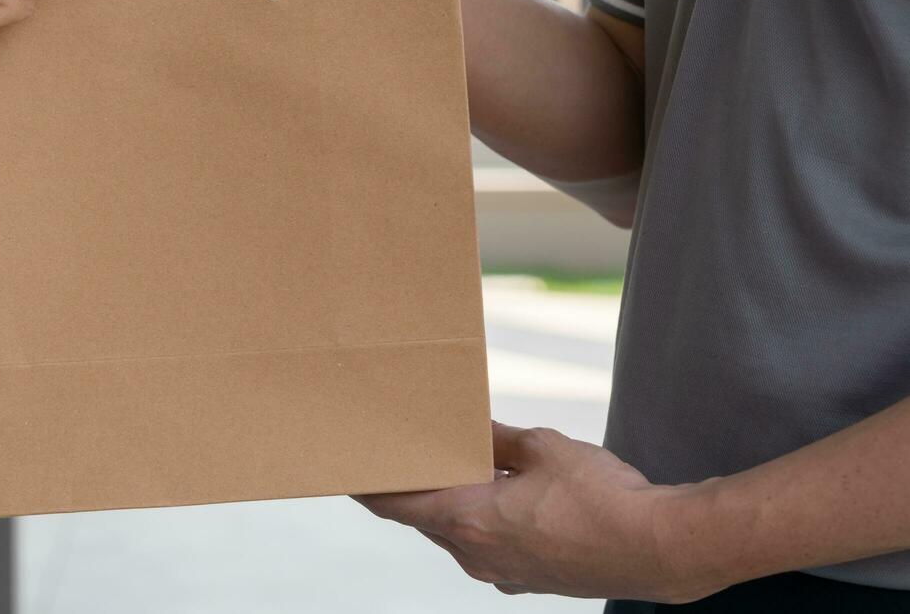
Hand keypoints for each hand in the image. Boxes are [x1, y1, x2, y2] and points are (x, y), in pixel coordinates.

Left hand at [357, 422, 718, 602]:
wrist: (659, 548)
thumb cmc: (601, 497)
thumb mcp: (541, 449)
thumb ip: (496, 438)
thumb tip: (468, 427)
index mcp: (467, 521)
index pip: (394, 507)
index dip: (366, 488)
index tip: (346, 472)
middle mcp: (475, 554)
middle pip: (424, 518)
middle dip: (414, 488)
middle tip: (404, 455)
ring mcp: (502, 572)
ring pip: (458, 532)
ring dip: (452, 503)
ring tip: (454, 467)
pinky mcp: (529, 579)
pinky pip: (490, 545)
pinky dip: (484, 520)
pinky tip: (502, 493)